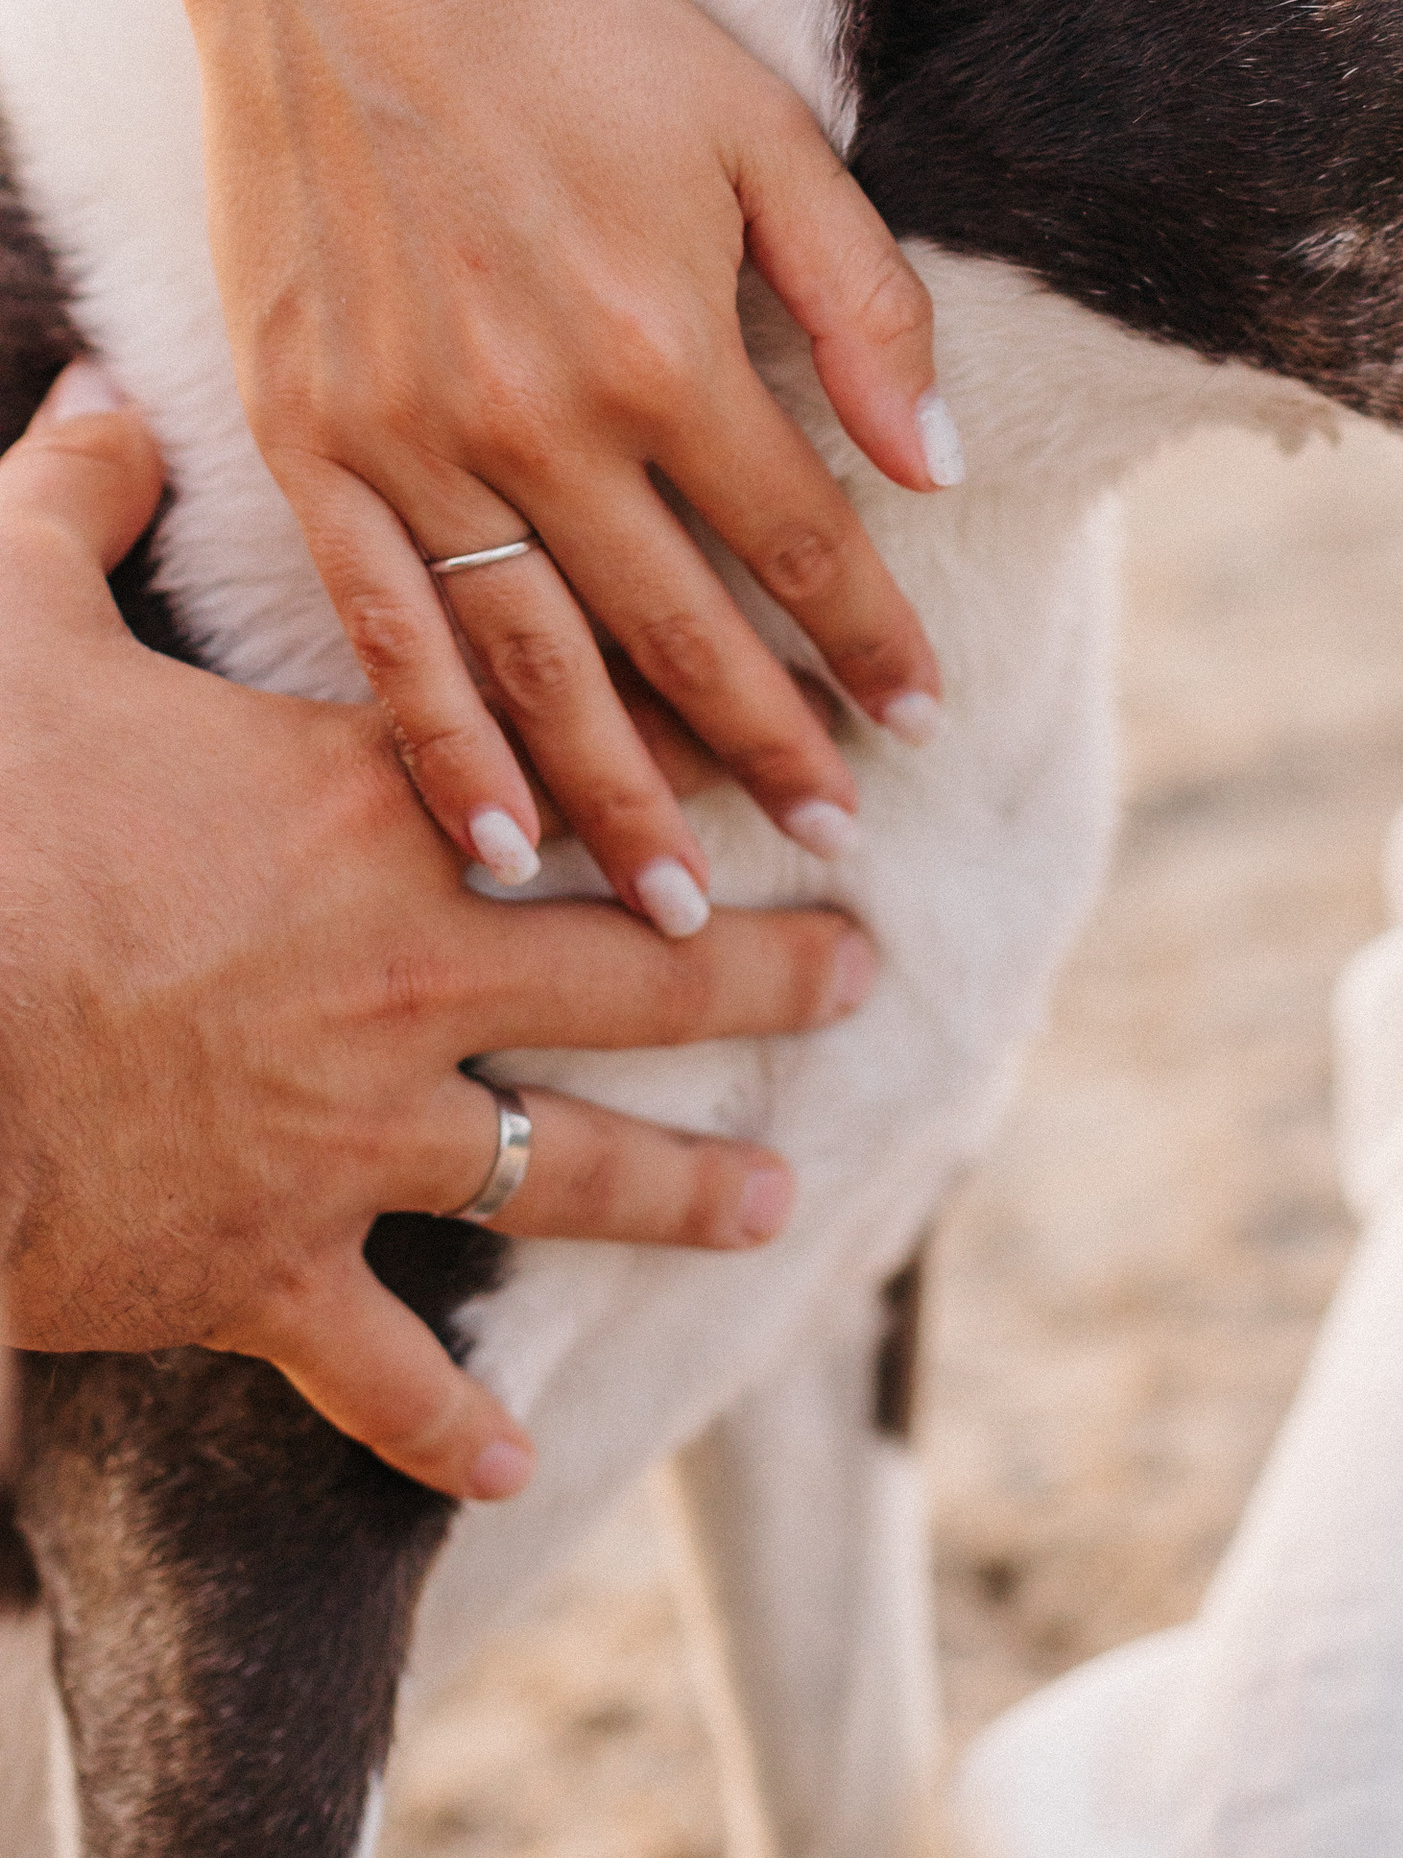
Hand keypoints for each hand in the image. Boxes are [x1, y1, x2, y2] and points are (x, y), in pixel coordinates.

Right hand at [0, 375, 873, 1500]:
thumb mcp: (10, 617)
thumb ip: (77, 500)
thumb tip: (100, 396)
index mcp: (368, 809)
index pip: (574, 766)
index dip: (694, 757)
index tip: (798, 751)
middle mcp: (405, 973)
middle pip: (631, 969)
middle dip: (760, 972)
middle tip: (863, 975)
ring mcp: (349, 1137)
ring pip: (563, 1167)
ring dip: (676, 1186)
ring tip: (774, 1200)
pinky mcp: (264, 1274)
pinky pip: (382, 1370)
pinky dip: (446, 1423)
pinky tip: (518, 1461)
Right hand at [190, 0, 960, 934]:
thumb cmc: (581, 27)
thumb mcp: (765, 133)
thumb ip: (861, 302)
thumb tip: (940, 463)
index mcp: (665, 347)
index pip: (801, 545)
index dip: (870, 643)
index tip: (922, 719)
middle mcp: (539, 420)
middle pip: (677, 638)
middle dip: (767, 754)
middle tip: (832, 842)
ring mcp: (410, 443)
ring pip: (532, 669)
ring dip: (616, 797)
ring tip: (679, 908)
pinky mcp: (311, 441)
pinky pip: (383, 633)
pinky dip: (440, 746)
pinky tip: (493, 838)